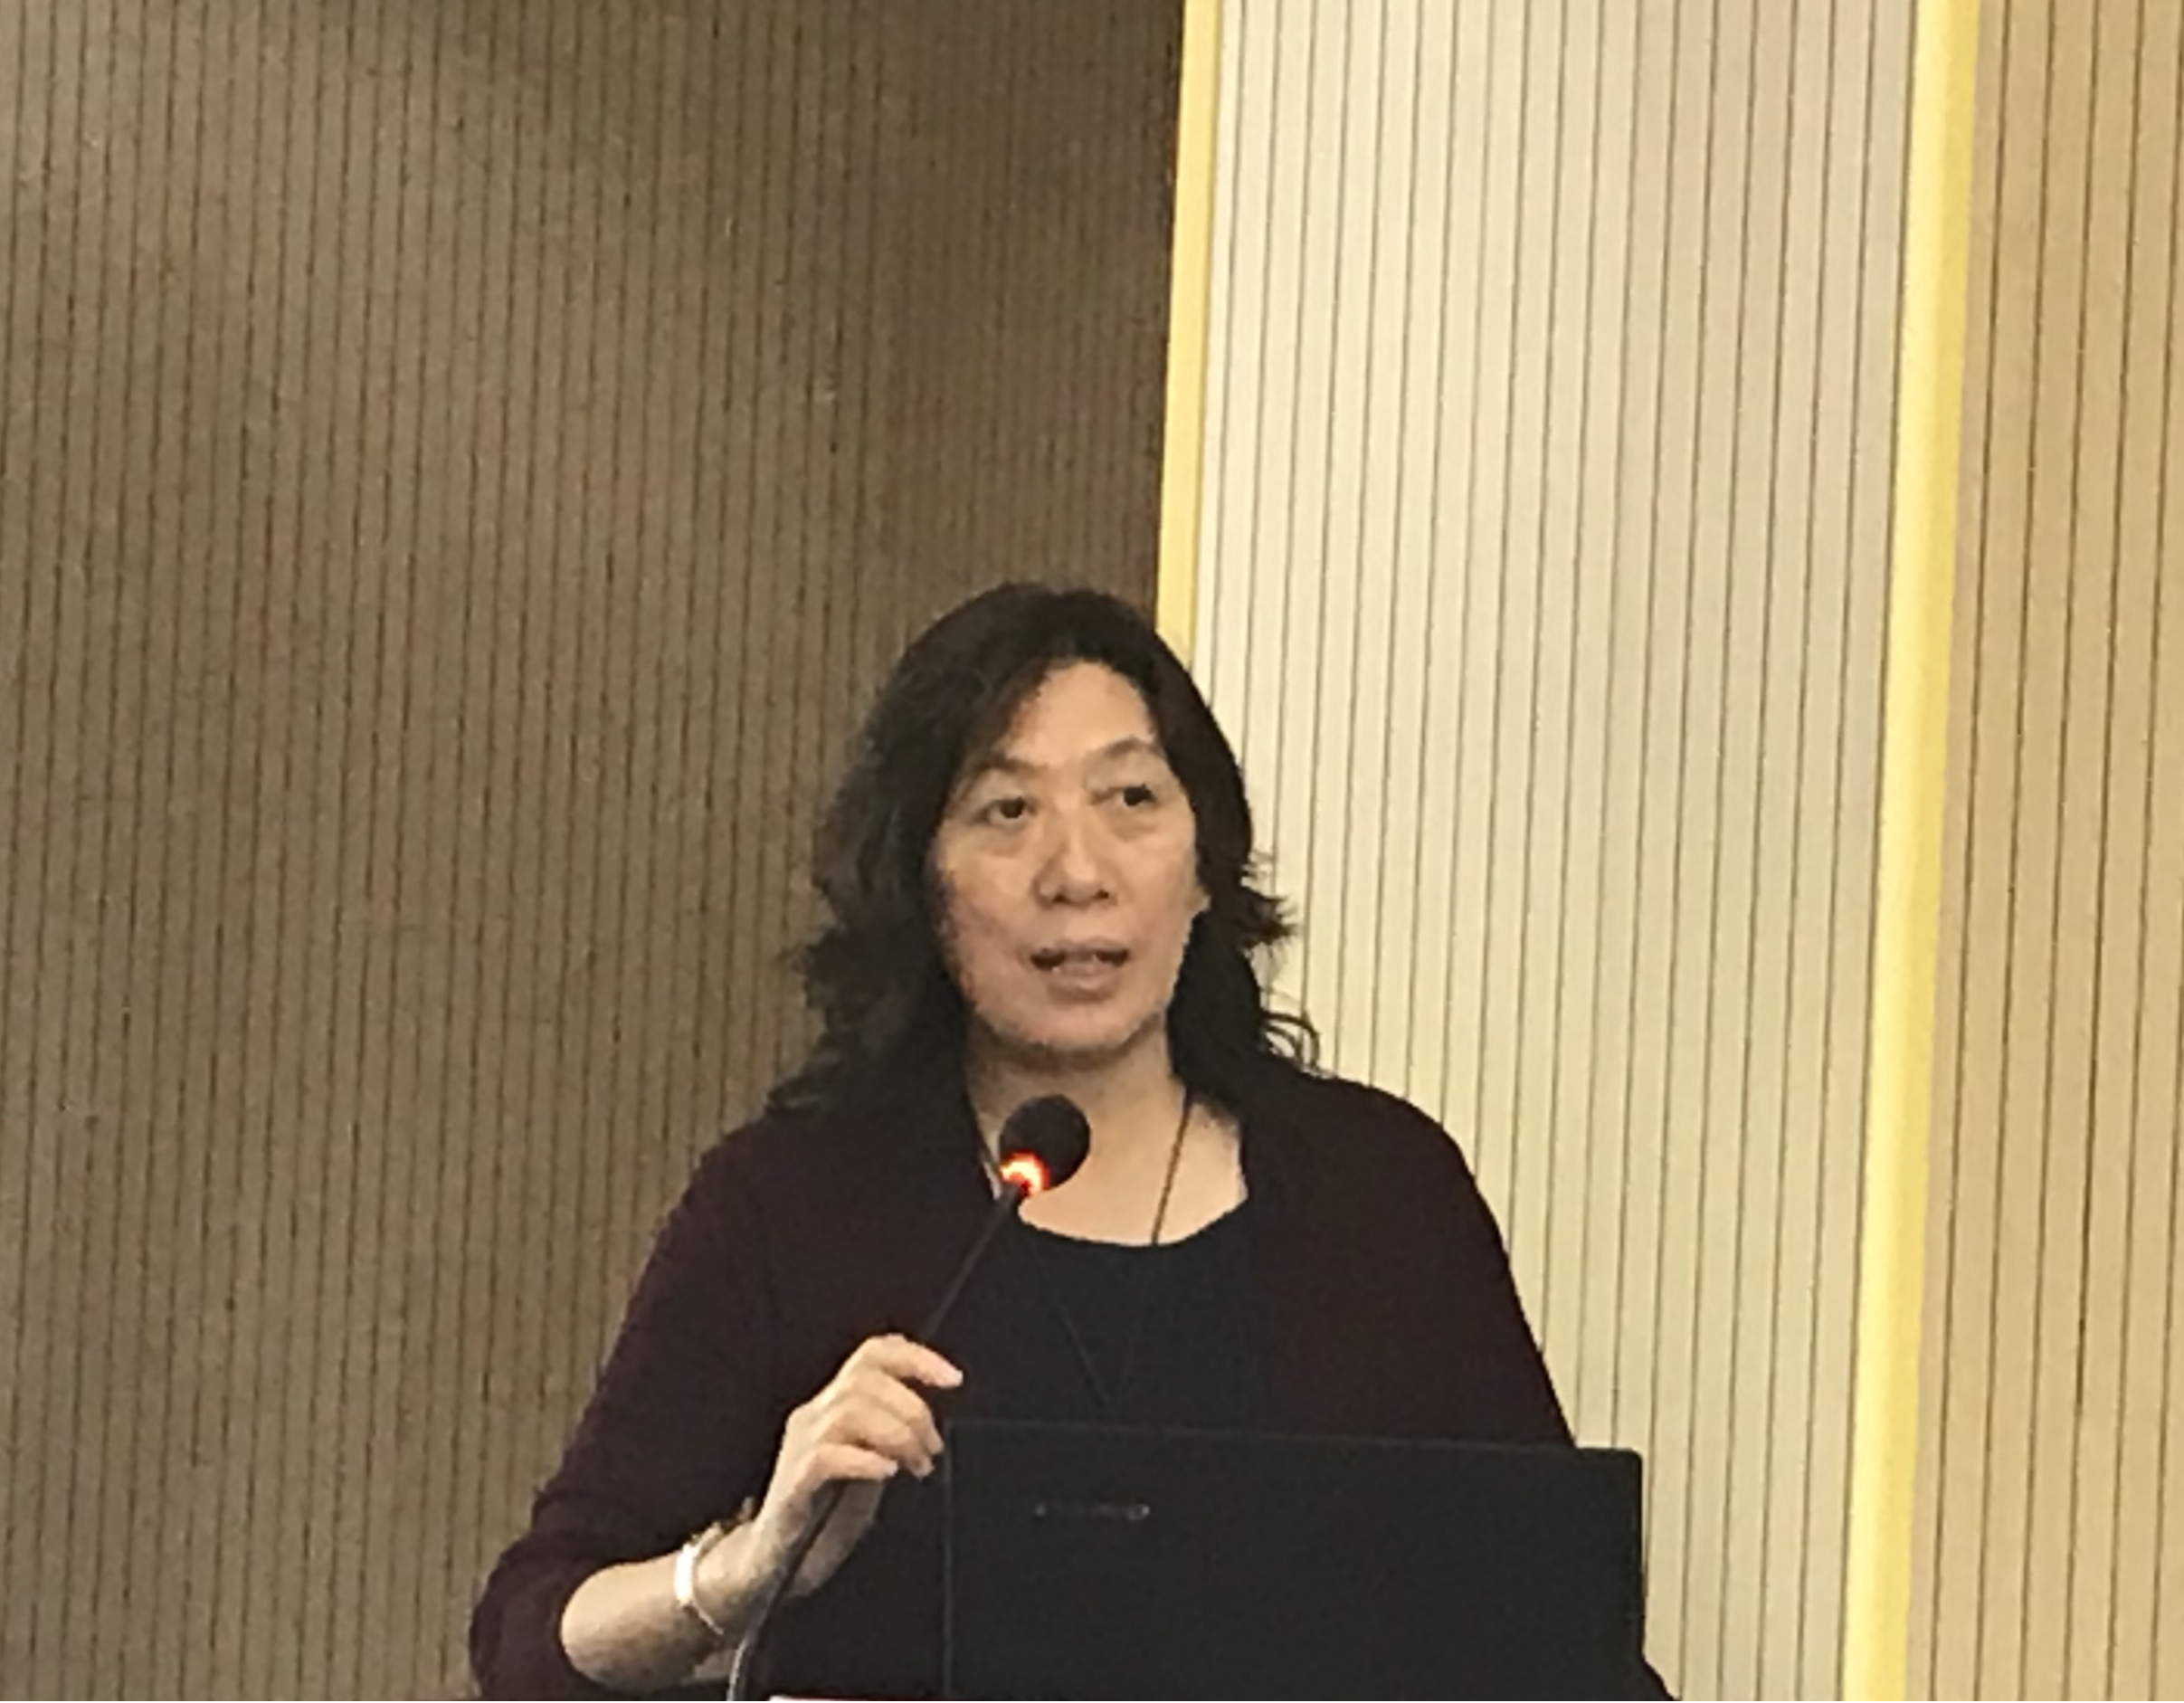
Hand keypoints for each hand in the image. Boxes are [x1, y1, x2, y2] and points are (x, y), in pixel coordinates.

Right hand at [744, 1334, 962, 1597]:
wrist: (775, 1561)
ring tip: (916, 1464)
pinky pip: (826, 1455)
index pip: (873, 1354)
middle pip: (866, 1379)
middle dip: (913, 1409)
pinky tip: (886, 1473)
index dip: (916, 1357)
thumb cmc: (824, 1516)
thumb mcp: (870, 1467)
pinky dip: (865, 1459)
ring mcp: (799, 1446)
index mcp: (833, 1404)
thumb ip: (891, 1439)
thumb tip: (932, 1427)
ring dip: (897, 1434)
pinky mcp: (792, 1482)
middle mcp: (813, 1415)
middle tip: (933, 1448)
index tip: (954, 1379)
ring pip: (850, 1410)